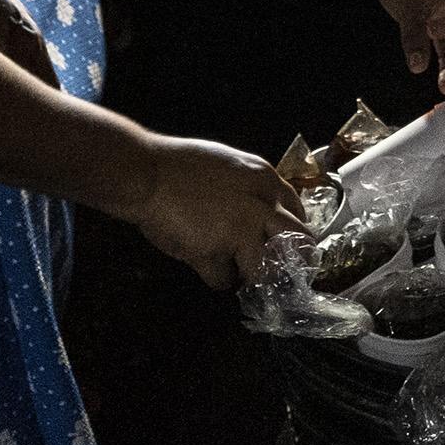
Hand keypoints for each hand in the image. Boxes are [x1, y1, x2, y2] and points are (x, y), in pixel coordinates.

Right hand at [131, 136, 303, 288]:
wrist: (146, 173)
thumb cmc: (180, 165)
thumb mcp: (229, 164)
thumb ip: (251, 187)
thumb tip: (263, 212)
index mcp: (264, 178)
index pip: (298, 210)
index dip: (294, 232)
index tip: (287, 245)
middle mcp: (260, 204)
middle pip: (298, 242)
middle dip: (290, 261)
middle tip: (276, 269)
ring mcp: (239, 230)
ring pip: (265, 270)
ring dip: (250, 274)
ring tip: (233, 266)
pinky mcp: (214, 252)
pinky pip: (225, 280)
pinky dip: (215, 277)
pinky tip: (204, 262)